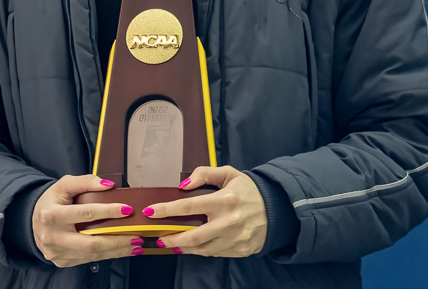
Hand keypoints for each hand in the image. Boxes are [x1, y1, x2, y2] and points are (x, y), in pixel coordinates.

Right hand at [32, 175, 142, 266]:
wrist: (33, 221)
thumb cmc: (52, 201)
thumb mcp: (64, 185)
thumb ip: (86, 182)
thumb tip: (109, 185)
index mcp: (52, 215)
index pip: (86, 213)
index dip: (108, 211)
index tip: (127, 210)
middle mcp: (53, 237)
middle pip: (90, 243)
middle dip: (117, 241)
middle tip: (136, 237)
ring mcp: (57, 252)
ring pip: (92, 255)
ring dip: (116, 251)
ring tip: (135, 245)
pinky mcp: (62, 261)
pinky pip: (88, 259)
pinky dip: (106, 255)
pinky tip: (120, 249)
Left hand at [144, 166, 267, 257]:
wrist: (277, 209)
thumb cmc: (248, 190)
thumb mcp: (228, 174)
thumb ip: (204, 173)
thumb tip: (183, 184)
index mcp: (224, 200)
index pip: (188, 207)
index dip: (166, 210)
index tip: (150, 212)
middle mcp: (229, 222)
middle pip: (192, 236)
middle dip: (172, 238)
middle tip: (159, 237)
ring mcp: (235, 239)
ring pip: (202, 249)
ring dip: (185, 247)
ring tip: (174, 242)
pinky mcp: (240, 250)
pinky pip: (215, 253)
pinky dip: (202, 250)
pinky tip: (195, 245)